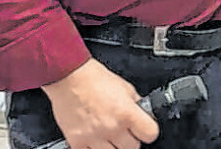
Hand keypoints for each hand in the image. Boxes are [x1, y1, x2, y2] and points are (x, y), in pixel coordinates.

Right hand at [42, 58, 159, 147]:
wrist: (70, 78)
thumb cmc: (95, 79)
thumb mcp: (126, 88)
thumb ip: (136, 105)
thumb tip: (144, 115)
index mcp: (127, 112)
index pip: (150, 134)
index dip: (148, 131)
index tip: (144, 129)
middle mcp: (112, 127)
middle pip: (132, 147)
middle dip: (130, 139)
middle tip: (124, 131)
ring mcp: (94, 137)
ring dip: (113, 146)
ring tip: (108, 133)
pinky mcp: (77, 142)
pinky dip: (94, 148)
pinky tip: (95, 137)